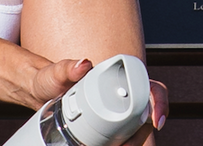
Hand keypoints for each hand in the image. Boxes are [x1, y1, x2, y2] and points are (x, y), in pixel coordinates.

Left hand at [22, 61, 172, 142]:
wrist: (41, 92)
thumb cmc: (50, 79)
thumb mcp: (55, 74)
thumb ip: (67, 68)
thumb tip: (84, 64)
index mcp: (118, 76)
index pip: (150, 87)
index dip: (160, 102)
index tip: (156, 120)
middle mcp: (122, 92)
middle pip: (147, 114)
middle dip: (143, 133)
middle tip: (127, 145)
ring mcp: (118, 109)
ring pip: (138, 128)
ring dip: (134, 141)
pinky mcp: (110, 123)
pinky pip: (124, 135)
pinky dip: (124, 143)